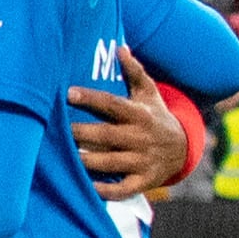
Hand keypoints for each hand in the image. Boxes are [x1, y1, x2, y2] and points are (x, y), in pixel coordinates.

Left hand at [67, 50, 192, 201]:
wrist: (184, 149)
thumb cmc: (154, 117)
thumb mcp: (149, 94)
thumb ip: (135, 72)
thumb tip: (120, 47)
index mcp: (139, 115)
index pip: (112, 104)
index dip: (91, 98)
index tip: (68, 92)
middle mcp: (141, 138)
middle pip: (106, 135)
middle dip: (80, 133)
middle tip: (54, 130)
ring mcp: (142, 161)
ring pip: (110, 162)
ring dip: (86, 161)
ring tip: (62, 156)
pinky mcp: (143, 182)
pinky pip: (122, 189)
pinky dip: (105, 191)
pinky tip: (84, 187)